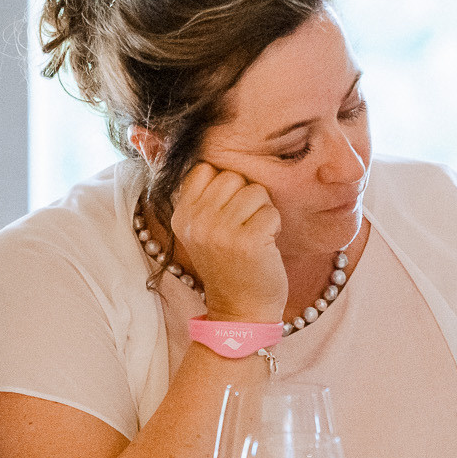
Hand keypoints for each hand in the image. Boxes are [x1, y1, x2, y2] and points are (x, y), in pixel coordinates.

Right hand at [168, 163, 286, 322]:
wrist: (240, 311)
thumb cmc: (229, 266)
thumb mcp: (203, 230)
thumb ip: (204, 196)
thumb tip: (206, 146)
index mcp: (181, 214)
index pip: (205, 169)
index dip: (225, 186)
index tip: (227, 213)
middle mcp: (196, 220)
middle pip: (233, 176)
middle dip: (247, 197)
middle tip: (243, 228)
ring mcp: (220, 231)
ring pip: (256, 191)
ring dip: (263, 212)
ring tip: (254, 237)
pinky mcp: (247, 241)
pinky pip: (271, 212)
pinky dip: (275, 226)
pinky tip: (265, 246)